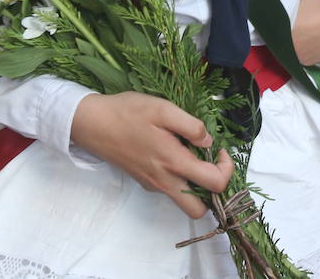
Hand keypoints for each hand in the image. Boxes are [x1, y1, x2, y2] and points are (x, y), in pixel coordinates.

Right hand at [70, 92, 232, 218]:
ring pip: (184, 200)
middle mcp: (164, 181)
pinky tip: (171, 150)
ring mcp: (153, 185)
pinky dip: (178, 176)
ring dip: (195, 184)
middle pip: (199, 209)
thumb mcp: (163, 109)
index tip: (220, 150)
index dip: (227, 169)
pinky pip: (170, 188)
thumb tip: (209, 142)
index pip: (215, 184)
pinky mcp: (144, 181)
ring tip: (190, 153)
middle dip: (212, 191)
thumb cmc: (127, 113)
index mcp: (173, 163)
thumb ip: (191, 126)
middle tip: (209, 163)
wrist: (92, 124)